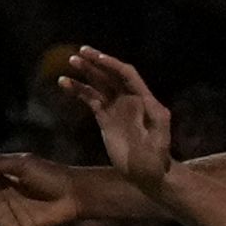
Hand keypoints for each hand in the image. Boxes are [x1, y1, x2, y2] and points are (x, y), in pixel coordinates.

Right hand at [55, 46, 174, 194]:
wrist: (147, 173)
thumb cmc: (157, 158)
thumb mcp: (160, 138)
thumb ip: (156, 119)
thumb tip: (146, 101)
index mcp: (143, 99)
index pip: (126, 74)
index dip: (112, 65)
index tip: (96, 58)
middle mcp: (128, 99)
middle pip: (110, 75)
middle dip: (96, 62)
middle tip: (80, 52)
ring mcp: (115, 108)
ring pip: (98, 85)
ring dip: (85, 73)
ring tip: (71, 63)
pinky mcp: (104, 118)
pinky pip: (89, 100)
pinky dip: (78, 91)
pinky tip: (65, 84)